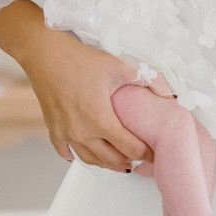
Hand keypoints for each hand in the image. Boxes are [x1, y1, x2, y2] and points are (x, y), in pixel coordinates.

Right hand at [10, 15, 150, 168]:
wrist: (44, 52)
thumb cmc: (80, 58)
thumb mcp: (120, 66)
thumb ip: (150, 80)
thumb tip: (172, 94)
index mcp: (101, 120)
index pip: (131, 147)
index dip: (147, 153)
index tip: (155, 155)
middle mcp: (82, 132)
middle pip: (111, 160)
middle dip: (128, 161)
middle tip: (140, 160)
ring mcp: (65, 133)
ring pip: (89, 160)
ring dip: (106, 163)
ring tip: (119, 161)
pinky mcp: (53, 128)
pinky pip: (65, 152)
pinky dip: (77, 156)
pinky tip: (84, 154)